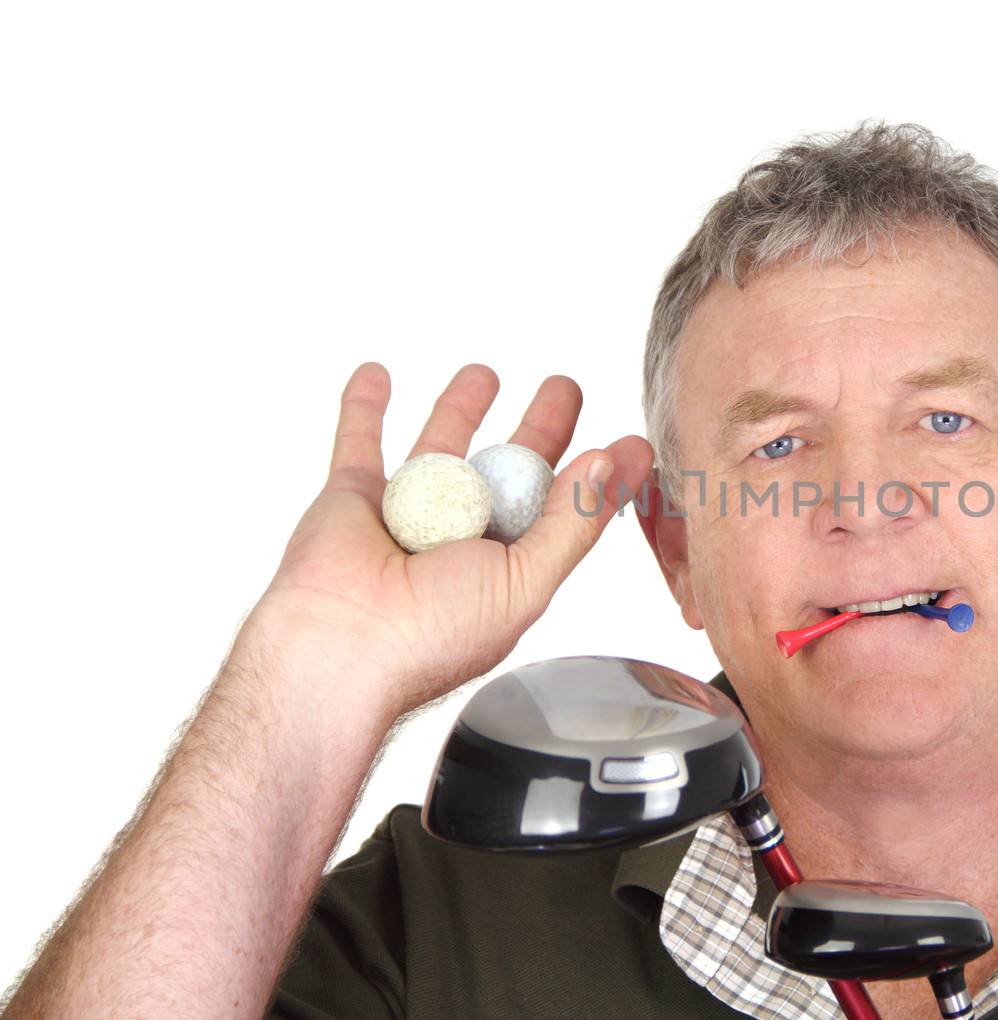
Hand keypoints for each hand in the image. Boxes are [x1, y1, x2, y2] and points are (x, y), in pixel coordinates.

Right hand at [241, 362, 652, 719]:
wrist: (342, 647)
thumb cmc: (436, 632)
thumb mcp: (526, 582)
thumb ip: (569, 524)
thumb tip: (606, 465)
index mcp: (508, 563)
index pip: (561, 509)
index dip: (597, 477)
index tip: (633, 443)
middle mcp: (460, 537)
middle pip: (508, 467)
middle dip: (539, 427)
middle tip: (566, 388)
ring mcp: (406, 514)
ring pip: (439, 447)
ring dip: (460, 408)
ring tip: (485, 374)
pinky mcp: (351, 498)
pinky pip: (357, 442)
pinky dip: (364, 407)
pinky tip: (379, 374)